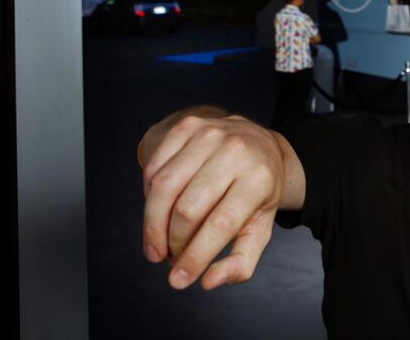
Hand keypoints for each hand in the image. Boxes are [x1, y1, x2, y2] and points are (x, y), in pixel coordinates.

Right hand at [139, 111, 287, 290]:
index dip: (195, 256)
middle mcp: (236, 151)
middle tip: (171, 257)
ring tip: (158, 244)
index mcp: (260, 177)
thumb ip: (241, 263)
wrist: (255, 143)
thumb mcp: (261, 227)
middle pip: (188, 208)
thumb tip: (209, 282)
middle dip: (174, 242)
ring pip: (163, 188)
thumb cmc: (255, 191)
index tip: (178, 280)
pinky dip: (149, 198)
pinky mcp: (186, 126)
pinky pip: (154, 169)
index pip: (221, 223)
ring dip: (153, 225)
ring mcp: (209, 134)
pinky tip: (159, 211)